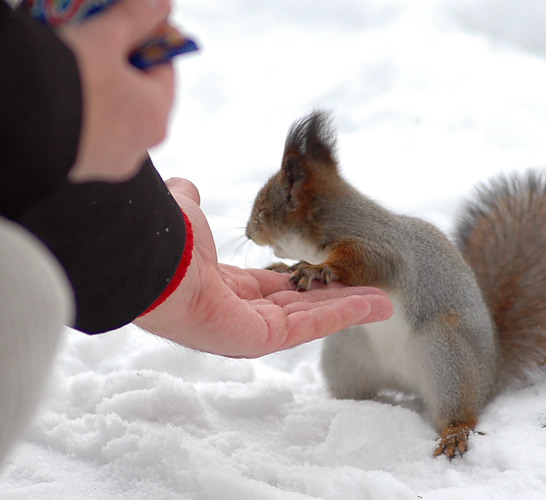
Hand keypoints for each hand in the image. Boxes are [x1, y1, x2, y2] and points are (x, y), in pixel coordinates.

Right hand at [59, 0, 174, 182]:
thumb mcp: (104, 37)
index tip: (132, 25)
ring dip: (99, 90)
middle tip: (98, 40)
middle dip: (120, 66)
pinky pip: (88, 133)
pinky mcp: (81, 168)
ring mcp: (110, 161)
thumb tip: (161, 4)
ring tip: (74, 64)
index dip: (148, 42)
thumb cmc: (69, 81)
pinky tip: (60, 93)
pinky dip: (80, 113)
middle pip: (138, 95)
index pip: (164, 70)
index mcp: (157, 116)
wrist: (18, 122)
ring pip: (112, 116)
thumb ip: (135, 18)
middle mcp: (140, 146)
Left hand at [134, 178, 392, 357]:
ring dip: (349, 308)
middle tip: (370, 291)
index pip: (272, 288)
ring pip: (312, 319)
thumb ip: (192, 202)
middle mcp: (239, 314)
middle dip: (336, 298)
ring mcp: (250, 331)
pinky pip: (310, 327)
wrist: (151, 258)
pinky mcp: (260, 340)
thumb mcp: (187, 213)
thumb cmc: (164, 239)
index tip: (328, 271)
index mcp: (223, 288)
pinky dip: (344, 314)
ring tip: (383, 301)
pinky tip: (374, 304)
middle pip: (300, 307)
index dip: (303, 279)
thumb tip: (187, 186)